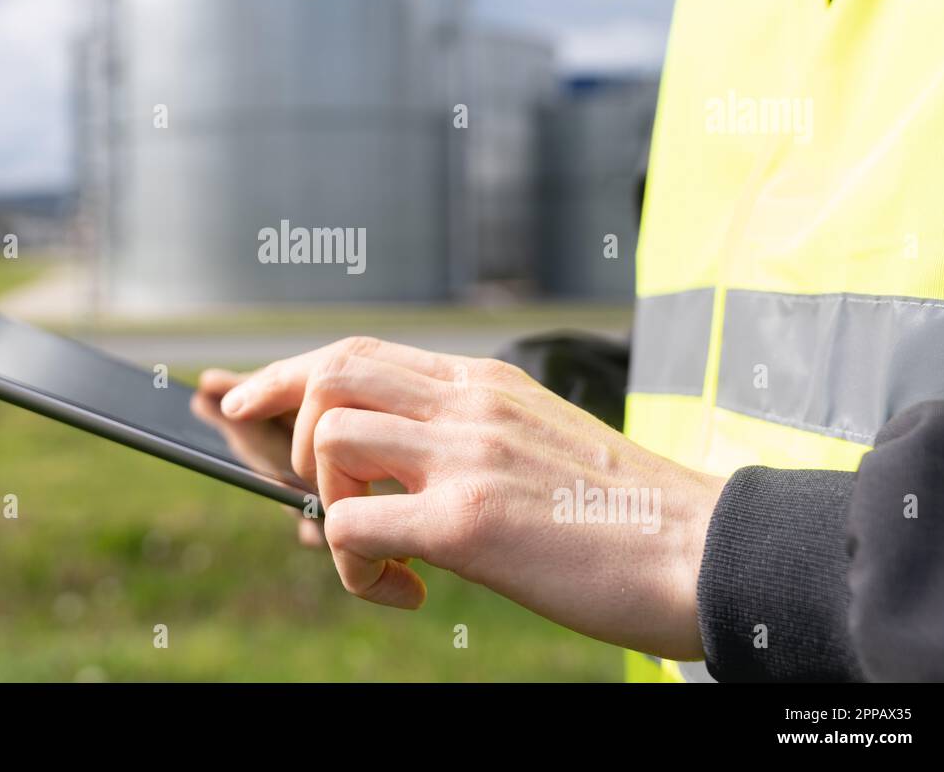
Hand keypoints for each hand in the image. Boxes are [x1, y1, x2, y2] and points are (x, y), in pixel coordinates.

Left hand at [211, 337, 725, 660]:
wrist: (706, 552)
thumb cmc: (623, 514)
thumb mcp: (538, 446)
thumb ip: (462, 443)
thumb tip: (378, 482)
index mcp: (485, 382)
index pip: (360, 351)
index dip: (286, 372)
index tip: (237, 396)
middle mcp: (469, 403)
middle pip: (330, 373)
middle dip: (278, 420)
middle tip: (287, 486)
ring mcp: (467, 455)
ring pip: (330, 439)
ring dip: (326, 501)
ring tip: (376, 549)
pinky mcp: (469, 520)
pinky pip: (354, 526)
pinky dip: (353, 567)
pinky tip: (405, 592)